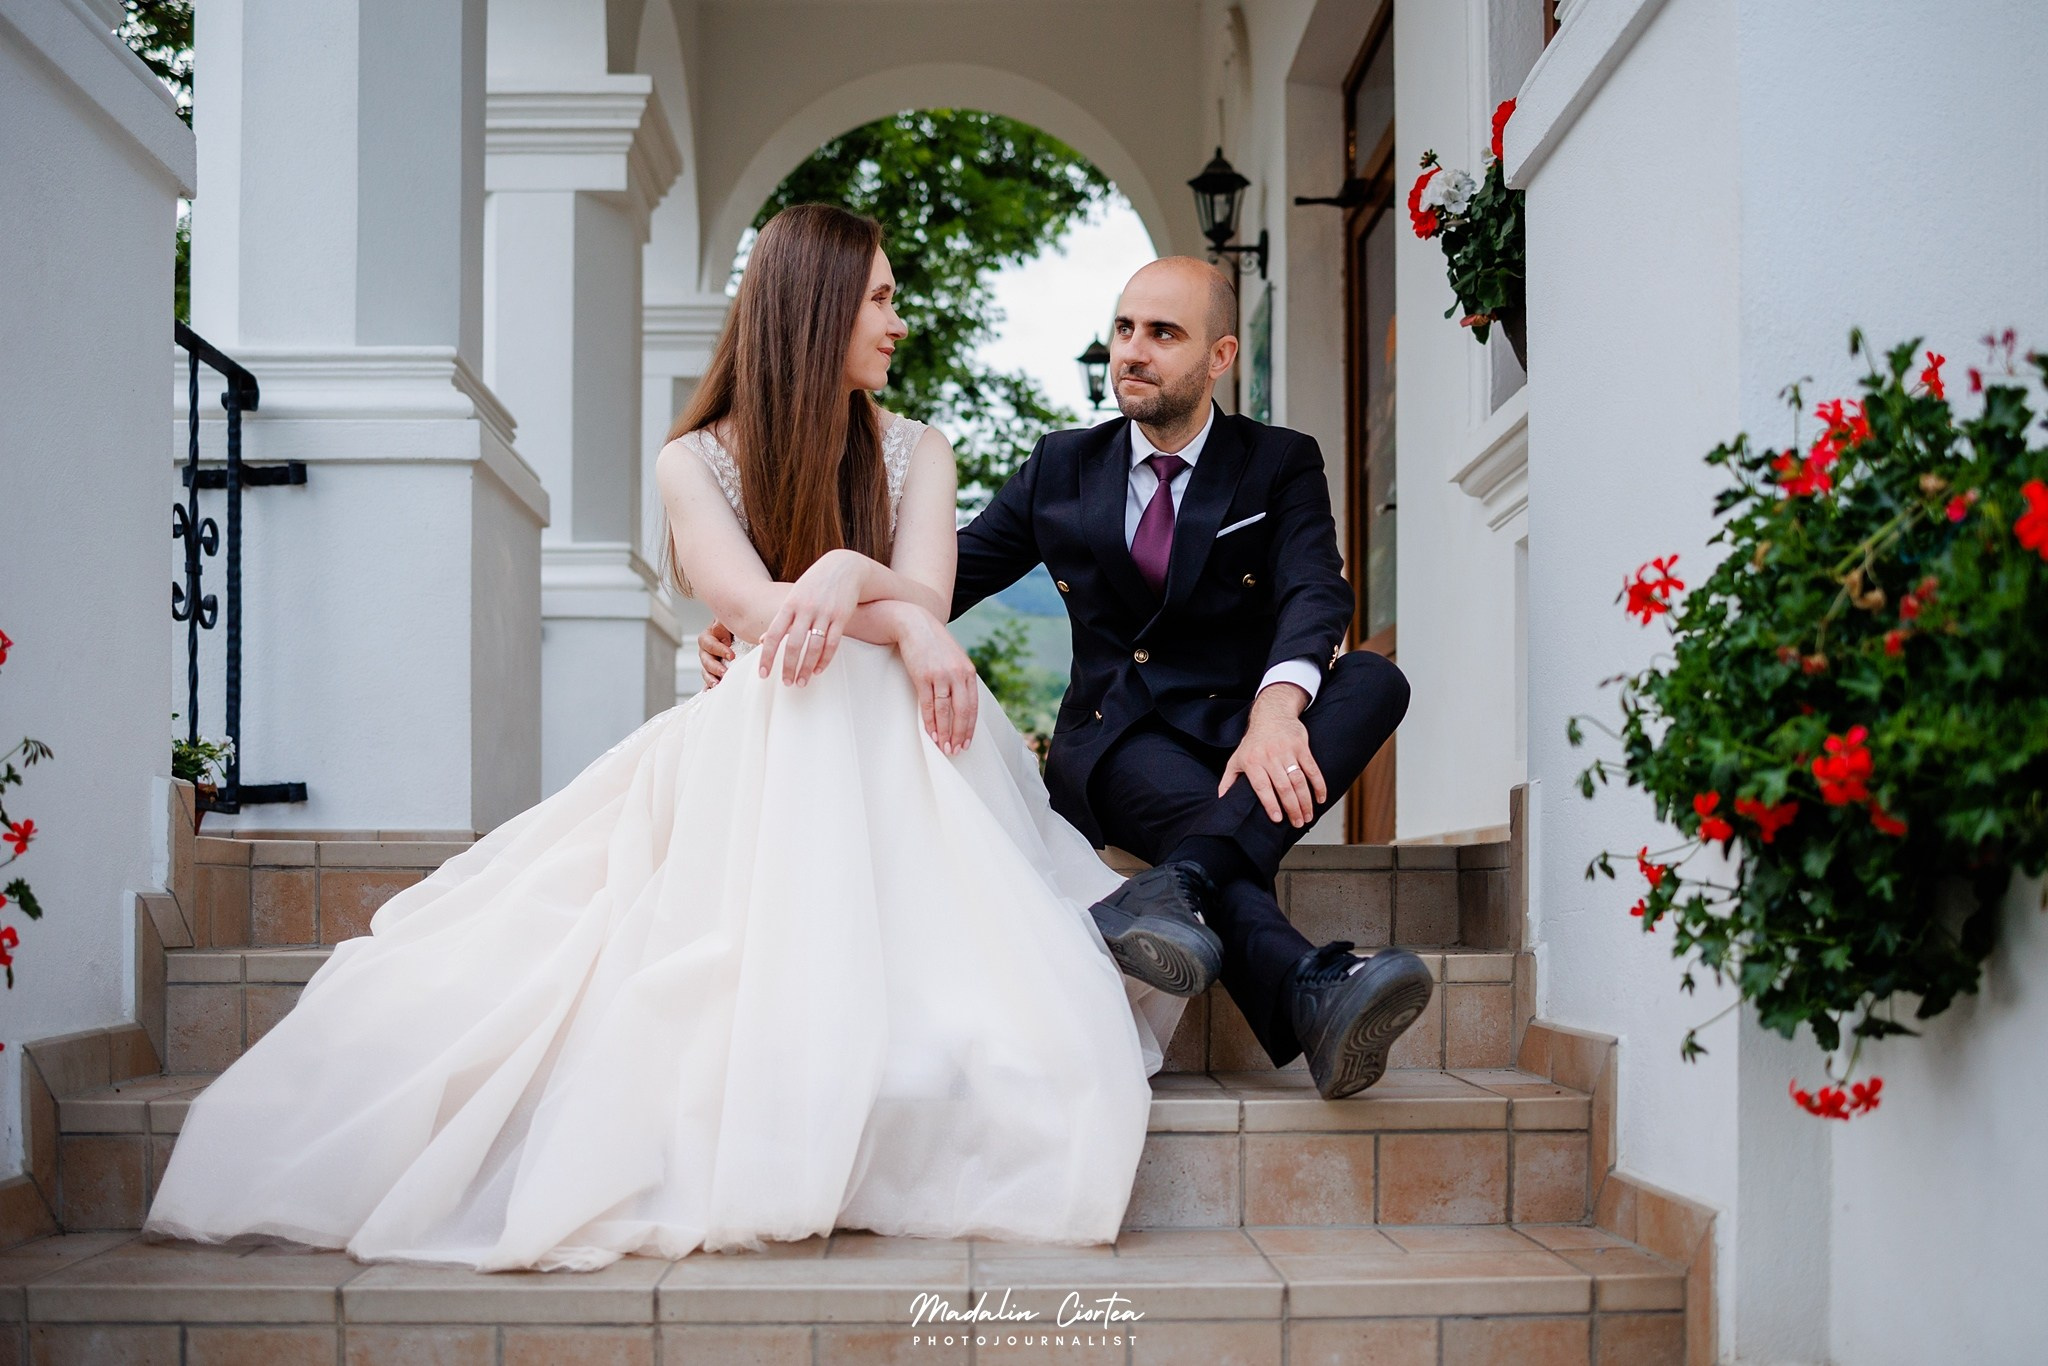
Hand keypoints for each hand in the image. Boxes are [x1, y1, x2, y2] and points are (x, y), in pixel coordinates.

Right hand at [698, 622, 734, 688]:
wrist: (738, 634)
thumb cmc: (733, 626)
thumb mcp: (728, 622)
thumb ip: (722, 625)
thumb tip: (724, 638)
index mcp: (708, 636)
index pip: (709, 643)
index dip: (719, 649)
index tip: (731, 655)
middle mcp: (706, 650)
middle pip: (705, 660)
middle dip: (714, 667)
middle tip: (724, 673)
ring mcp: (709, 662)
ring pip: (706, 672)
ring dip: (711, 679)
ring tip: (717, 685)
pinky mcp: (713, 672)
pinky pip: (709, 680)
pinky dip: (709, 687)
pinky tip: (710, 693)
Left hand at [758, 548, 863, 685]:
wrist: (844, 567)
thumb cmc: (815, 584)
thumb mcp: (794, 596)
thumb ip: (782, 618)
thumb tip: (764, 639)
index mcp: (791, 604)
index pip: (775, 634)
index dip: (767, 656)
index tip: (763, 674)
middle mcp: (806, 609)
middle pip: (794, 644)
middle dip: (789, 667)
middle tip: (787, 683)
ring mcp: (825, 613)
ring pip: (814, 647)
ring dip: (807, 668)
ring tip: (802, 682)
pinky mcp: (842, 617)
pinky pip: (832, 643)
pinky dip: (825, 659)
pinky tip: (819, 670)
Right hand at [892, 606, 979, 754]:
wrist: (915, 624)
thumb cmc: (934, 645)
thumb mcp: (954, 659)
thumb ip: (960, 679)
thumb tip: (961, 705)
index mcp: (968, 672)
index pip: (972, 706)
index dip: (970, 727)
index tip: (966, 743)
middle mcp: (958, 674)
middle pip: (962, 711)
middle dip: (959, 734)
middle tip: (956, 751)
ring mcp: (941, 675)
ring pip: (945, 711)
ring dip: (945, 732)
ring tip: (944, 747)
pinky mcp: (923, 676)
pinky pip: (928, 704)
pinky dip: (930, 721)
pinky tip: (931, 734)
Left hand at [1219, 684, 1326, 827]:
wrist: (1271, 714)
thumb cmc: (1253, 741)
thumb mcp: (1236, 759)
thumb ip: (1228, 780)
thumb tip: (1221, 800)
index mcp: (1252, 762)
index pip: (1262, 786)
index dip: (1270, 804)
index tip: (1277, 819)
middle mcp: (1269, 756)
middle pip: (1283, 786)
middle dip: (1292, 808)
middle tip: (1297, 823)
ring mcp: (1287, 751)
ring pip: (1299, 780)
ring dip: (1305, 801)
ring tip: (1307, 816)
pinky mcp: (1301, 747)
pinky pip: (1312, 769)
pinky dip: (1318, 785)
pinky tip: (1320, 798)